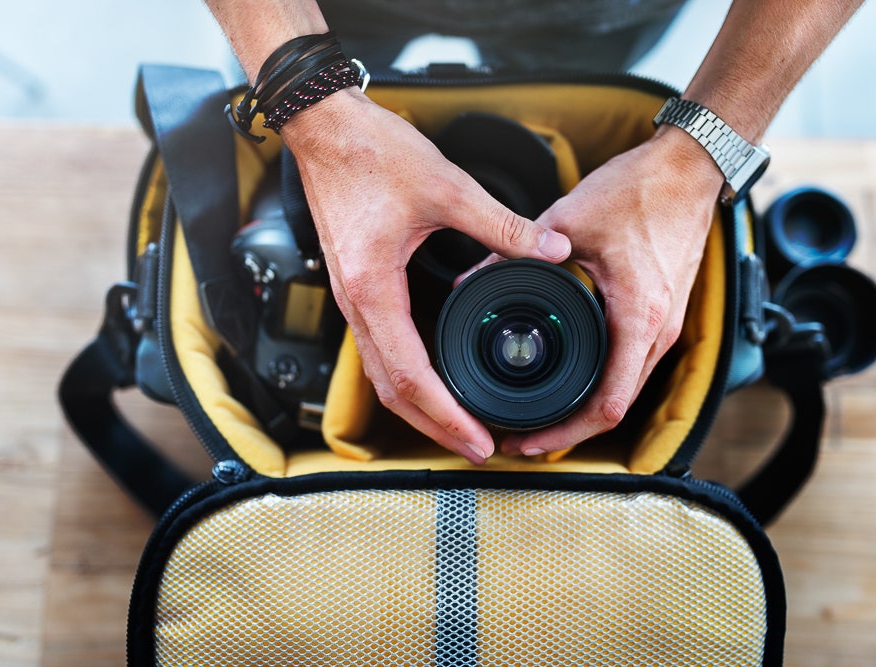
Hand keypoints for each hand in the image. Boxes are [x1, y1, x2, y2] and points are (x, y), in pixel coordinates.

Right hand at [280, 89, 572, 462]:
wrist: (324, 129)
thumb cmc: (369, 153)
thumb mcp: (446, 188)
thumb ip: (503, 225)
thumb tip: (551, 251)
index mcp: (375, 289)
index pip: (411, 376)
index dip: (447, 416)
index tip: (478, 439)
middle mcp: (356, 304)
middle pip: (392, 391)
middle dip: (434, 426)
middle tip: (476, 448)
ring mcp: (352, 299)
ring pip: (382, 375)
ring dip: (420, 406)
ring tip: (460, 424)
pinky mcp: (358, 287)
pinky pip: (380, 349)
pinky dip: (409, 376)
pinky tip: (437, 378)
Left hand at [496, 127, 724, 456]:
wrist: (689, 170)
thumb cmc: (640, 191)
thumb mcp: (566, 221)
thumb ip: (514, 253)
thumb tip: (470, 279)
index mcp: (638, 316)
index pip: (608, 404)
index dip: (565, 433)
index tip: (530, 441)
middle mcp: (659, 331)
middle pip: (616, 408)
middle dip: (569, 430)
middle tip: (524, 436)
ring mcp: (667, 326)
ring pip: (626, 390)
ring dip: (586, 409)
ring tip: (542, 415)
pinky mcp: (664, 315)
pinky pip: (633, 366)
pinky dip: (603, 383)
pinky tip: (574, 380)